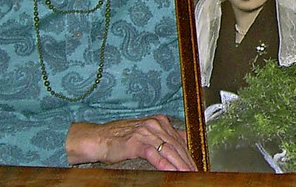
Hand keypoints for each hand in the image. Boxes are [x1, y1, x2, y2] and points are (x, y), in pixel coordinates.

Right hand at [66, 114, 196, 170]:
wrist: (99, 138)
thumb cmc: (123, 138)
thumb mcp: (148, 132)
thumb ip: (165, 135)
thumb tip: (184, 138)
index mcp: (160, 121)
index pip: (180, 140)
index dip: (189, 153)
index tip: (196, 165)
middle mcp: (155, 125)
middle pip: (176, 145)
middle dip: (187, 161)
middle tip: (195, 172)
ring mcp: (146, 132)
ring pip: (168, 150)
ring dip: (179, 164)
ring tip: (187, 174)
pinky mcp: (136, 142)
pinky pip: (153, 154)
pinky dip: (163, 164)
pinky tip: (170, 171)